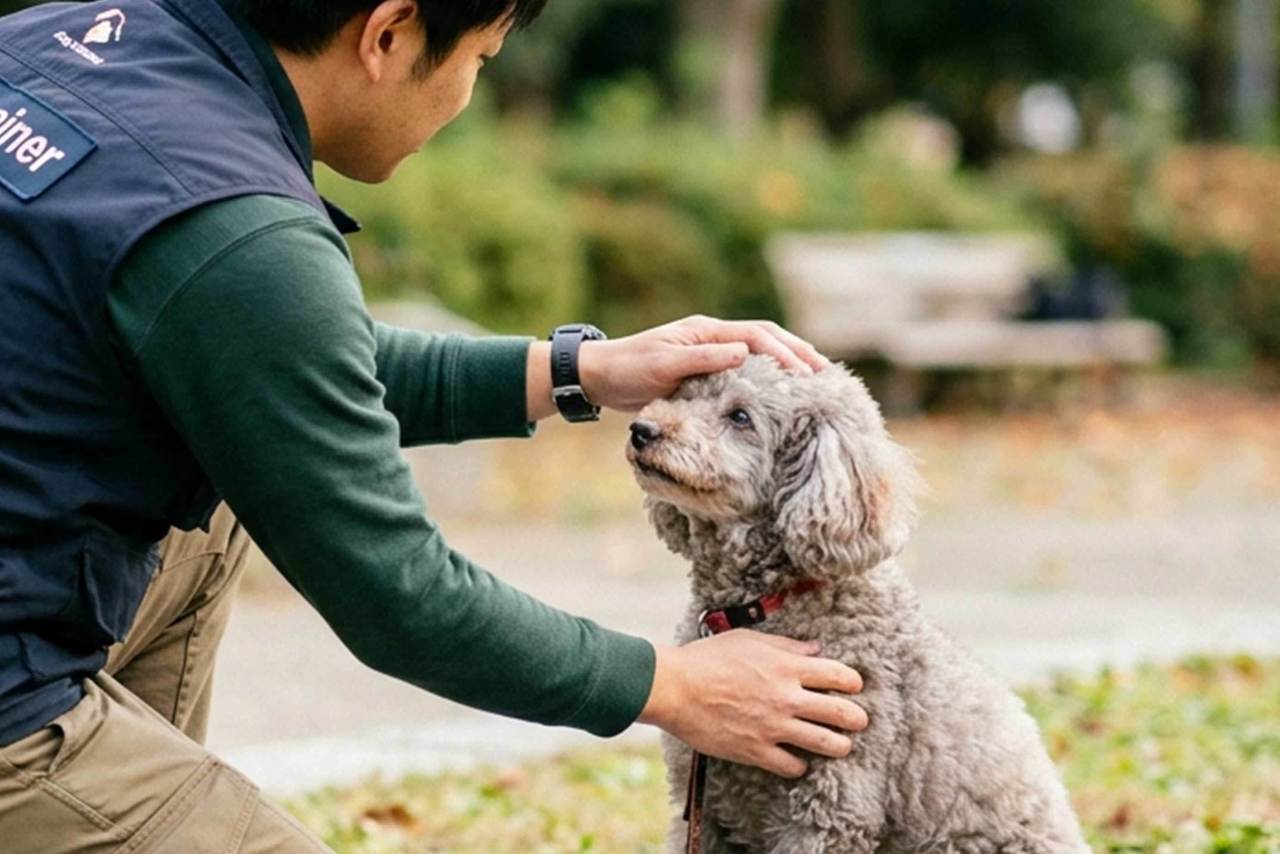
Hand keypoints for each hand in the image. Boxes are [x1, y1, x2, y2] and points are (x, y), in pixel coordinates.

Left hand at [582, 315, 829, 412]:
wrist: (600, 377)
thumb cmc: (628, 368)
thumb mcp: (664, 363)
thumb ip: (702, 358)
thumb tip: (744, 353)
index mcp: (706, 330)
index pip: (757, 336)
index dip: (784, 352)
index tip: (806, 372)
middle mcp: (712, 337)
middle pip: (766, 338)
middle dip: (796, 352)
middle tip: (825, 373)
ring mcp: (709, 352)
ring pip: (758, 352)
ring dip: (786, 362)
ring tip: (813, 380)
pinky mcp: (703, 371)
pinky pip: (744, 370)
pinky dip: (765, 377)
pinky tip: (778, 394)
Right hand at [638, 630, 867, 778]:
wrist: (674, 687)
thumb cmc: (707, 658)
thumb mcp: (747, 639)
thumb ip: (785, 645)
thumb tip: (814, 650)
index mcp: (786, 666)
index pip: (839, 675)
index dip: (853, 682)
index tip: (853, 686)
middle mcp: (786, 697)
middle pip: (842, 713)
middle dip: (857, 718)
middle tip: (858, 720)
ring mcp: (773, 727)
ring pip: (826, 744)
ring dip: (839, 745)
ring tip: (840, 745)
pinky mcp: (756, 750)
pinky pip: (792, 766)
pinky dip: (800, 765)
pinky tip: (798, 759)